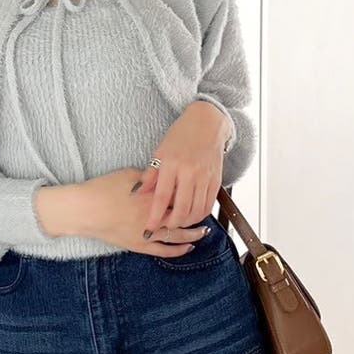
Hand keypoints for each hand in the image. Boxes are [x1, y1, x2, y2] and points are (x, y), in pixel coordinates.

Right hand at [77, 168, 212, 256]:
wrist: (83, 209)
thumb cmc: (102, 189)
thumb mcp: (128, 174)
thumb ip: (150, 177)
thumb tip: (164, 177)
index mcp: (153, 197)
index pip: (180, 196)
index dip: (192, 194)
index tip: (201, 190)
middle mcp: (154, 216)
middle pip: (183, 216)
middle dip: (197, 215)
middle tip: (207, 211)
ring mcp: (147, 233)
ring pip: (177, 236)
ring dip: (193, 234)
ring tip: (204, 231)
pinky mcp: (138, 246)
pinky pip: (163, 251)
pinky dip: (177, 250)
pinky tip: (188, 247)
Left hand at [133, 102, 229, 238]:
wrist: (206, 123)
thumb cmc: (180, 136)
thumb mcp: (160, 152)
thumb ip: (150, 174)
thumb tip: (136, 193)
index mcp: (171, 164)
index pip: (161, 198)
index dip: (155, 217)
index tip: (148, 229)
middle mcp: (189, 172)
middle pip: (181, 209)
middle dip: (171, 224)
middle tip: (163, 227)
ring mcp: (205, 177)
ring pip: (196, 211)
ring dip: (186, 222)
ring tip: (176, 223)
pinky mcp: (216, 180)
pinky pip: (209, 205)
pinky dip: (200, 215)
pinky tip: (191, 216)